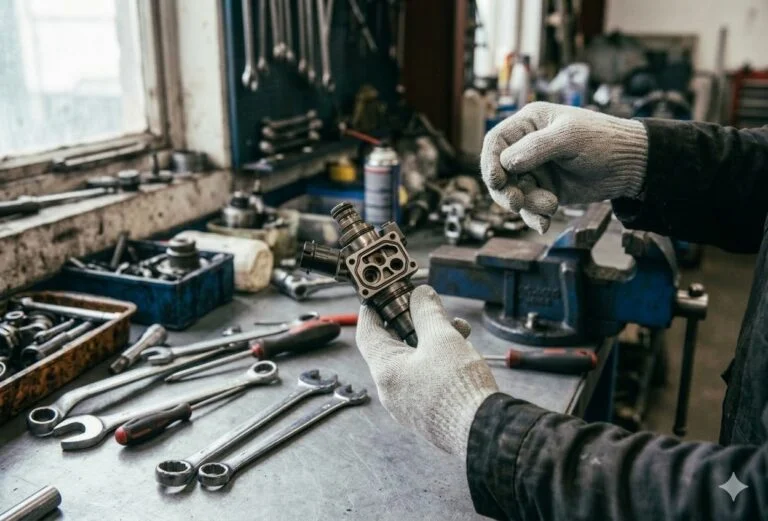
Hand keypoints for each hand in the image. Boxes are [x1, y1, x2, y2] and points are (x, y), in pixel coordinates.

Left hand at [356, 285, 498, 458]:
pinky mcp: (426, 414)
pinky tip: (460, 354)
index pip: (367, 332)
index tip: (380, 296)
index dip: (372, 310)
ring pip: (413, 362)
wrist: (483, 431)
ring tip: (457, 331)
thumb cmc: (458, 387)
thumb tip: (420, 295)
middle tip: (429, 308)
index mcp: (386, 370)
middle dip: (414, 323)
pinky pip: (425, 379)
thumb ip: (427, 312)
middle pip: (393, 346)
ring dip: (431, 342)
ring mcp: (408, 405)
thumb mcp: (442, 337)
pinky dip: (438, 362)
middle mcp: (391, 390)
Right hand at [480, 102, 647, 232]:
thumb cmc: (602, 140)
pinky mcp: (545, 191)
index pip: (495, 142)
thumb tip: (505, 162)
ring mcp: (535, 171)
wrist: (631, 165)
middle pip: (498, 172)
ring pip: (513, 193)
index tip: (497, 180)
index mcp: (528, 125)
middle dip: (505, 190)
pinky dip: (534, 217)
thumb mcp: (569, 137)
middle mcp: (526, 148)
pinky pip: (529, 208)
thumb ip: (536, 147)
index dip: (489, 162)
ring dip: (526, 205)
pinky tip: (543, 224)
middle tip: (517, 202)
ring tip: (550, 206)